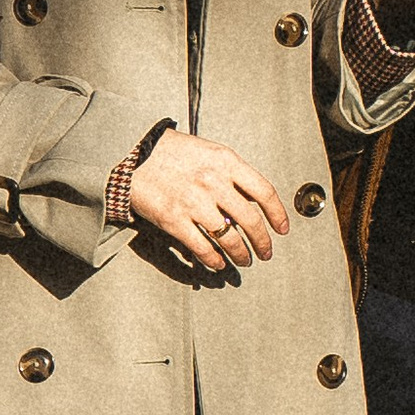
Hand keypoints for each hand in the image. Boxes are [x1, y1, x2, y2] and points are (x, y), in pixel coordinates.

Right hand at [129, 133, 289, 274]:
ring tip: (244, 260)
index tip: (282, 229)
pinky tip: (219, 263)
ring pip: (229, 238)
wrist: (132, 153)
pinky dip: (214, 260)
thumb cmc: (171, 151)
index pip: (264, 192)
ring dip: (240, 254)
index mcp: (226, 161)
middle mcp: (214, 182)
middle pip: (250, 220)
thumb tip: (251, 200)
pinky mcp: (173, 220)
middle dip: (262, 242)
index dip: (278, 214)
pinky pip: (202, 247)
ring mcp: (194, 203)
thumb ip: (231, 173)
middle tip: (266, 252)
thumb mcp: (209, 151)